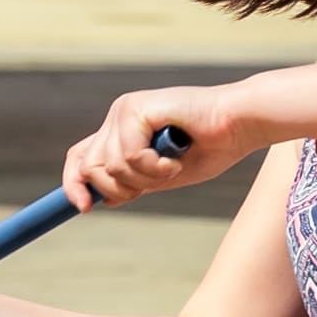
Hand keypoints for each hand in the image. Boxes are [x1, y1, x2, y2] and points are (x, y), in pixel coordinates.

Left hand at [61, 85, 257, 209]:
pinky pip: (128, 156)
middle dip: (124, 188)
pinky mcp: (137, 108)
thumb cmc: (212, 147)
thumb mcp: (161, 175)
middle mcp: (118, 116)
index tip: (84, 208)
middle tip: (160, 180)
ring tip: (173, 166)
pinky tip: (176, 158)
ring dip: (146, 179)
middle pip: (90, 168)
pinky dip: (154, 168)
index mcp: (121, 130)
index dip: (74, 184)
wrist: (241, 124)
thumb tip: (98, 199)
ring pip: (111, 167)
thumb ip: (132, 182)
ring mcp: (126, 110)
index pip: (80, 157)